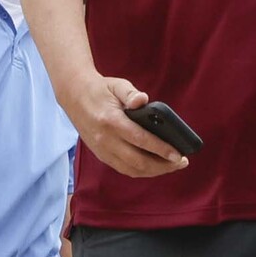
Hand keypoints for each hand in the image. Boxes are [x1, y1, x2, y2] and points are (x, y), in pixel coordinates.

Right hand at [63, 70, 183, 179]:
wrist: (74, 96)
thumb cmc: (101, 90)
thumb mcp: (117, 85)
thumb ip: (131, 93)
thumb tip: (144, 100)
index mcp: (111, 121)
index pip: (141, 140)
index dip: (162, 149)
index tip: (179, 154)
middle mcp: (105, 139)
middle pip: (138, 161)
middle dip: (163, 165)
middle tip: (181, 162)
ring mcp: (101, 150)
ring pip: (131, 169)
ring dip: (154, 171)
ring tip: (171, 166)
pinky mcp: (100, 155)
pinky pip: (123, 169)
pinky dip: (141, 171)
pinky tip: (155, 167)